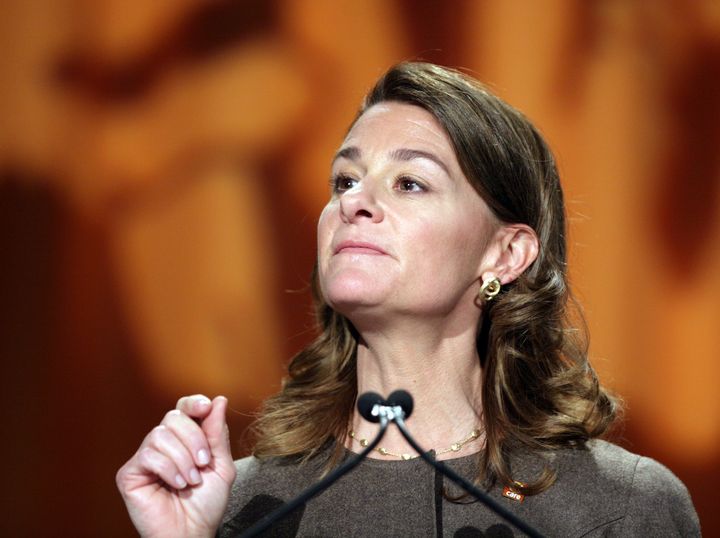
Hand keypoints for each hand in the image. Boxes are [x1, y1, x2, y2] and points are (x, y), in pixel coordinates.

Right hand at [116, 395, 236, 537]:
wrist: (193, 533)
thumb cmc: (206, 503)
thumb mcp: (220, 465)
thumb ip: (218, 433)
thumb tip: (219, 400)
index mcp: (184, 439)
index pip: (183, 408)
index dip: (193, 403)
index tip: (206, 407)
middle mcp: (162, 444)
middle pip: (173, 417)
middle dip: (194, 438)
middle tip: (203, 462)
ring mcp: (145, 458)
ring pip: (160, 434)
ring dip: (183, 458)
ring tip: (191, 480)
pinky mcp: (129, 473)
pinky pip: (149, 455)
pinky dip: (169, 469)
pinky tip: (177, 484)